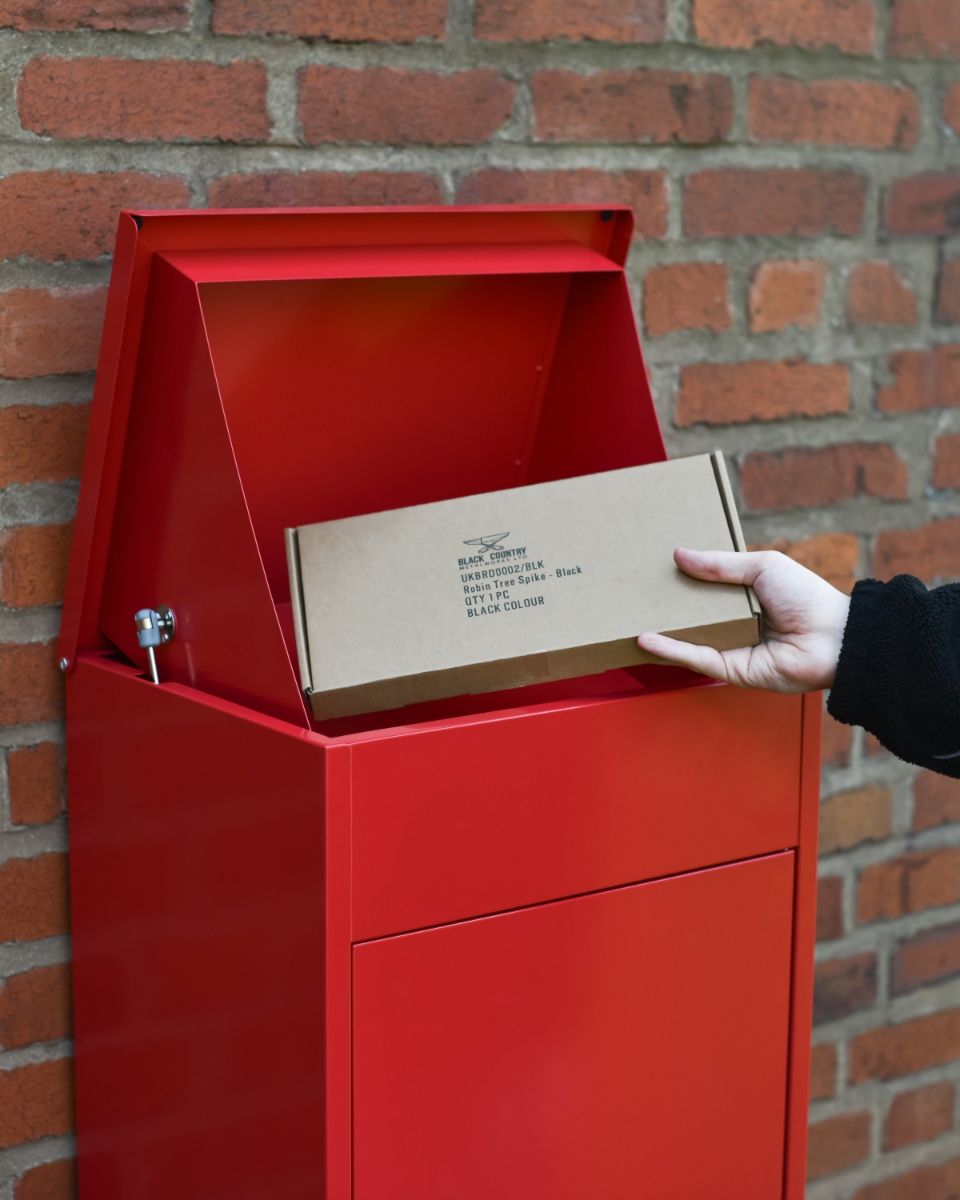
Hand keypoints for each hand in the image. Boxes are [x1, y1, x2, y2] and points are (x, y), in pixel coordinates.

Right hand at [636, 548, 850, 692]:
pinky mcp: (732, 670)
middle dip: (665, 604)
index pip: (705, 586)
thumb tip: (679, 555)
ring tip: (628, 616)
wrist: (835, 637)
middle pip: (693, 612)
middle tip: (633, 591)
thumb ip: (720, 564)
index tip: (655, 568)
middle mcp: (737, 622)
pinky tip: (647, 638)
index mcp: (746, 595)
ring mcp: (733, 647)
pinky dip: (671, 649)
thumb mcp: (762, 566)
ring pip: (689, 637)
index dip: (682, 578)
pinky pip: (697, 658)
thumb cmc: (807, 597)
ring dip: (661, 628)